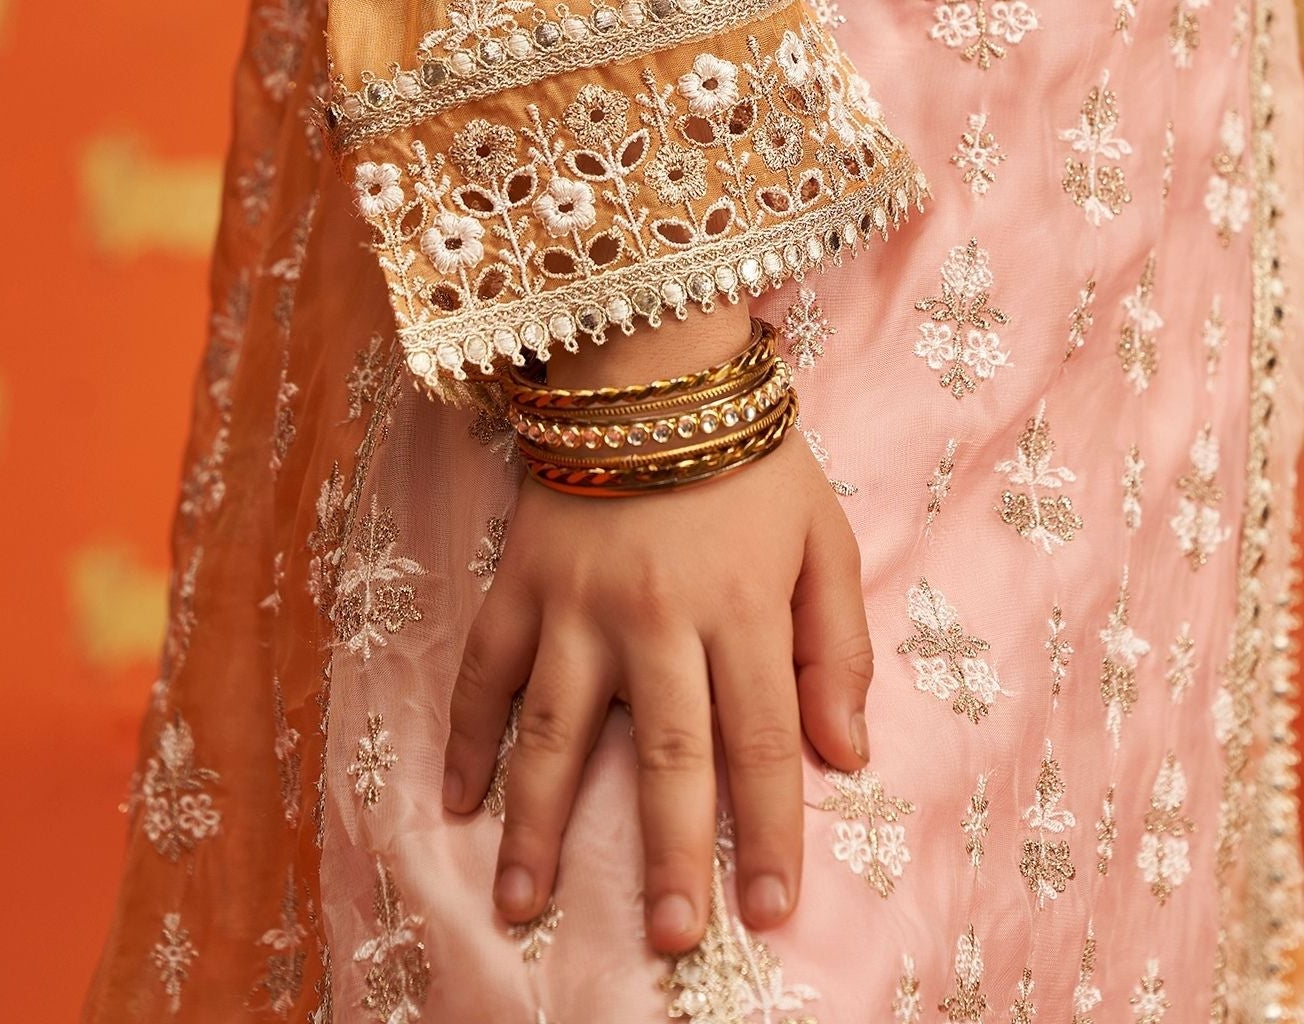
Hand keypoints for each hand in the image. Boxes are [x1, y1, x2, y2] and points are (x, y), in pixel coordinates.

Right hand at [441, 305, 872, 953]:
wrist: (653, 364)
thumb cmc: (750, 457)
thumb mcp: (824, 537)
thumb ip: (837, 646)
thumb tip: (847, 754)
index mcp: (741, 605)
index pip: (763, 743)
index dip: (772, 833)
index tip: (773, 911)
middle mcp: (658, 615)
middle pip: (667, 756)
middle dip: (671, 855)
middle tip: (671, 938)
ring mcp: (577, 601)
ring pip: (556, 730)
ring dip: (539, 825)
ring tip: (523, 905)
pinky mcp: (521, 580)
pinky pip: (486, 667)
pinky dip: (467, 734)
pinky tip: (456, 801)